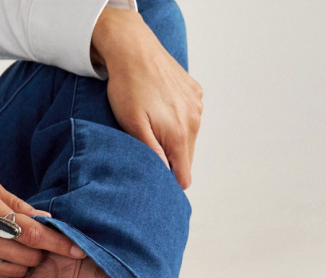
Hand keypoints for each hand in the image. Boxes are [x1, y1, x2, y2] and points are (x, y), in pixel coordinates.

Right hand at [0, 173, 84, 277]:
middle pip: (31, 258)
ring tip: (8, 242)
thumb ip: (20, 207)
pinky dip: (6, 267)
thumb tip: (49, 221)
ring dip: (22, 260)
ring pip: (18, 272)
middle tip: (33, 238)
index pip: (34, 235)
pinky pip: (1, 277)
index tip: (79, 251)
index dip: (59, 244)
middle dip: (38, 250)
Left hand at [91, 9, 202, 189]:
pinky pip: (190, 118)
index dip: (169, 182)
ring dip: (172, 139)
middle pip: (186, 159)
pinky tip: (160, 108)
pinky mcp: (195, 93)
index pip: (184, 176)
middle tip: (147, 147)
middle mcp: (194, 120)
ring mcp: (197, 105)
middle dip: (170, 160)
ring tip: (151, 124)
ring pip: (188, 138)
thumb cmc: (128, 87)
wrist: (132, 48)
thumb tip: (165, 176)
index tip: (154, 179)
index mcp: (179, 134)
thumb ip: (152, 154)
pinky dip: (177, 119)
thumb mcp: (133, 126)